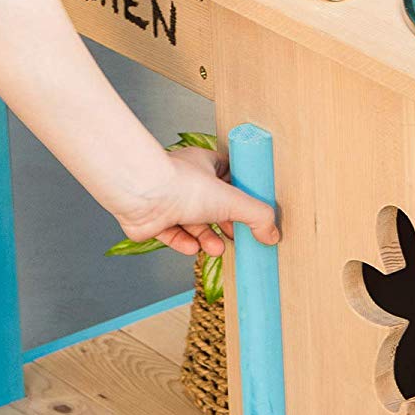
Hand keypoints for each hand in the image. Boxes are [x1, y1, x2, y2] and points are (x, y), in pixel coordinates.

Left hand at [115, 144, 279, 257]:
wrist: (142, 195)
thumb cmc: (182, 184)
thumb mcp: (231, 199)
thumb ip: (256, 216)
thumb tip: (272, 234)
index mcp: (204, 166)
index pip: (228, 177)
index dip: (240, 196)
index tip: (251, 213)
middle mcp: (186, 181)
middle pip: (212, 205)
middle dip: (224, 224)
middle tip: (235, 237)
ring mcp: (168, 200)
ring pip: (193, 223)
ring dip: (206, 238)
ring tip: (214, 248)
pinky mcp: (153, 220)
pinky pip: (173, 234)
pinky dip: (184, 243)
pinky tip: (192, 248)